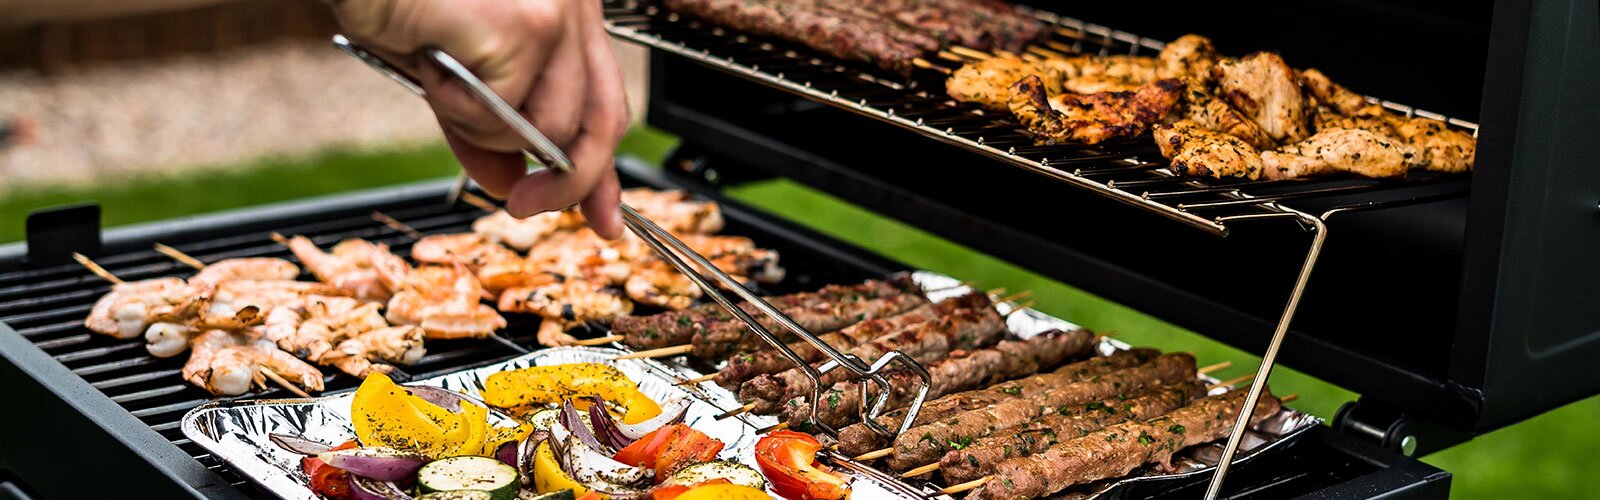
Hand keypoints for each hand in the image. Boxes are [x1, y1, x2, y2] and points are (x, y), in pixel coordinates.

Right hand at [329, 0, 628, 237]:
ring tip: (441, 78)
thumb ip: (489, 126)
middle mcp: (574, 7)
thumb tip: (508, 182)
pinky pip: (503, 117)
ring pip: (547, 129)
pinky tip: (431, 60)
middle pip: (600, 122)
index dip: (604, 169)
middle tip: (524, 204)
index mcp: (566, 12)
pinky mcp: (524, 30)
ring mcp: (555, 16)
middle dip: (567, 184)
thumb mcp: (454, 72)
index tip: (603, 216)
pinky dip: (457, 108)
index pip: (606, 102)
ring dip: (484, 129)